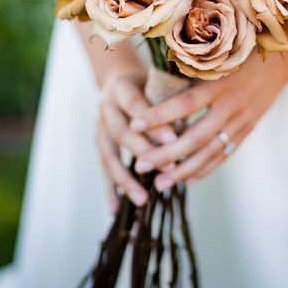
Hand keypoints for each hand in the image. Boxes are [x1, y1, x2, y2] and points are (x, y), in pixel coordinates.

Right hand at [96, 67, 177, 211]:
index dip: (153, 122)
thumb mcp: (157, 81)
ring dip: (125, 179)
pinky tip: (115, 209)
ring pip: (108, 154)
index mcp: (120, 87)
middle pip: (120, 132)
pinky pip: (103, 167)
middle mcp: (105, 107)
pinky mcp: (98, 142)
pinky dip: (109, 189)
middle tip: (168, 168)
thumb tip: (189, 129)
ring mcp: (98, 126)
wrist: (119, 78)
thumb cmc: (148, 80)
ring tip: (142, 199)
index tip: (174, 138)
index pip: (136, 104)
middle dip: (144, 152)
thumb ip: (168, 100)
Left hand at [130, 41, 287, 192]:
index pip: (184, 103)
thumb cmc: (242, 52)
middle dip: (166, 154)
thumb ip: (193, 70)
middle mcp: (230, 106)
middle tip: (140, 166)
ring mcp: (241, 121)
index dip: (160, 115)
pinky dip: (206, 169)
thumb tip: (158, 80)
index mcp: (219, 84)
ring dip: (183, 170)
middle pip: (194, 137)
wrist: (281, 60)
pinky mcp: (247, 130)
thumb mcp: (218, 57)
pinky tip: (187, 180)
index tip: (135, 125)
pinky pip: (224, 154)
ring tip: (160, 183)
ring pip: (209, 152)